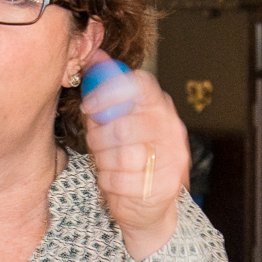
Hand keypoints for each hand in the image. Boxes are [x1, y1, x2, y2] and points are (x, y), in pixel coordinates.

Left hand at [80, 60, 186, 260]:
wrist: (149, 207)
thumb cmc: (129, 158)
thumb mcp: (117, 121)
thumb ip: (106, 90)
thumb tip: (93, 54)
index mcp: (161, 108)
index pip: (140, 85)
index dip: (109, 92)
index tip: (89, 106)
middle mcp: (172, 131)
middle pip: (124, 124)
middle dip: (100, 136)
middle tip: (94, 143)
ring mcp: (172, 160)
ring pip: (122, 155)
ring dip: (104, 161)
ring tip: (105, 163)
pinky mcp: (163, 187)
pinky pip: (122, 181)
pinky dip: (109, 182)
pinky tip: (112, 181)